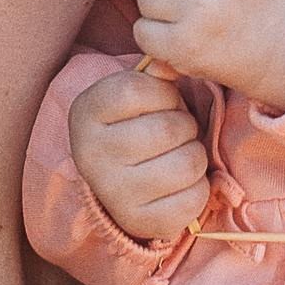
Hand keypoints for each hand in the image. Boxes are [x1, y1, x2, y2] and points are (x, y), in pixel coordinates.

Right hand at [68, 64, 212, 243]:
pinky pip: (195, 197)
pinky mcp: (142, 222)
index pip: (139, 88)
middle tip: (174, 132)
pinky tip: (179, 183)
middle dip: (185, 124)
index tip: (160, 102)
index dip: (163, 92)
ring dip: (194, 154)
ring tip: (178, 154)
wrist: (116, 184)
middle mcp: (92, 155)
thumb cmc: (133, 127)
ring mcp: (115, 193)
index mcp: (85, 114)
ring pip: (189, 162)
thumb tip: (172, 62)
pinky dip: (198, 186)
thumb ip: (154, 75)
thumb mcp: (135, 95)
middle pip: (170, 127)